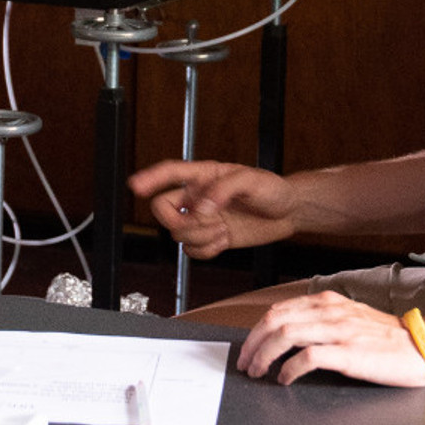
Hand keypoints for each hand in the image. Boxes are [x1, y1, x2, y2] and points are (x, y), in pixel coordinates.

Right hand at [131, 158, 297, 259]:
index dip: (150, 178)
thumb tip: (202, 207)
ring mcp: (202, 218)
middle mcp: (198, 196)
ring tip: (222, 230)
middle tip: (199, 222)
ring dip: (199, 237)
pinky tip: (223, 241)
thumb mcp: (252, 181)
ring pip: (178, 234)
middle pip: (163, 209)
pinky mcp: (210, 237)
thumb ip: (223, 189)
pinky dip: (205, 251)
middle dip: (177, 221)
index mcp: (204, 175)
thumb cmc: (272, 189)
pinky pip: (192, 251)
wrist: (288, 212)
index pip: (170, 173)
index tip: (136, 186)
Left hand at [237, 290, 424, 389]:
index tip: (250, 348)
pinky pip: (307, 357)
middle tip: (246, 363)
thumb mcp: (353, 318)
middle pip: (275, 321)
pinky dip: (289, 369)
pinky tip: (285, 379)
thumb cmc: (390, 338)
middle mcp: (331, 312)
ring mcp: (339, 331)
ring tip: (259, 372)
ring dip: (265, 356)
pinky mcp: (349, 353)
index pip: (279, 310)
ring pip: (285, 335)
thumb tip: (292, 335)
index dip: (258, 330)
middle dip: (253, 343)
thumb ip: (324, 321)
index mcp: (329, 302)